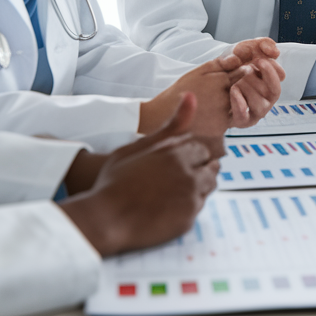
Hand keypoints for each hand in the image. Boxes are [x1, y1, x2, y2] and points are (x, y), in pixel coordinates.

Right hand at [60, 94, 222, 256]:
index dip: (189, 156)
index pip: (202, 150)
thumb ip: (171, 124)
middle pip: (211, 168)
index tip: (175, 163)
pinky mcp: (189, 219)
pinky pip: (198, 208)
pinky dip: (188, 206)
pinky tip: (168, 207)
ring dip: (197, 186)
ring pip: (208, 187)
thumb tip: (191, 96)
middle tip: (175, 178)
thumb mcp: (139, 146)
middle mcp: (190, 174)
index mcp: (179, 153)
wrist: (105, 218)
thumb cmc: (116, 180)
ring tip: (172, 192)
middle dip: (198, 170)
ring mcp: (191, 198)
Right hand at [139, 54, 248, 135]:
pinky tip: (208, 115)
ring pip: (235, 106)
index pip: (240, 74)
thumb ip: (218, 64)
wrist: (165, 116)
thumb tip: (237, 59)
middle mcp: (225, 98)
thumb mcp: (197, 72)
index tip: (234, 76)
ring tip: (210, 104)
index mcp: (220, 81)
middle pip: (239, 91)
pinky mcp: (220, 129)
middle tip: (216, 93)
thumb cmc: (181, 91)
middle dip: (233, 91)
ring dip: (228, 105)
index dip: (238, 74)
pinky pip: (228, 120)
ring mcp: (224, 115)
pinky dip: (221, 118)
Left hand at [223, 38, 284, 126]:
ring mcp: (254, 111)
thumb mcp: (244, 48)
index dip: (272, 69)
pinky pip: (244, 117)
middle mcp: (265, 98)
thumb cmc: (230, 65)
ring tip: (237, 81)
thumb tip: (274, 51)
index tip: (260, 60)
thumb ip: (261, 44)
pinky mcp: (241, 120)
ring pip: (261, 105)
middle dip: (260, 79)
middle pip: (274, 91)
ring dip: (249, 89)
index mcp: (269, 81)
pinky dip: (239, 103)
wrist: (207, 81)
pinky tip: (233, 90)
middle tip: (247, 69)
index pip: (280, 76)